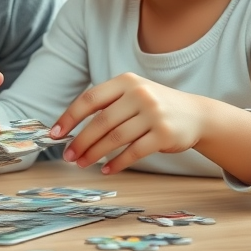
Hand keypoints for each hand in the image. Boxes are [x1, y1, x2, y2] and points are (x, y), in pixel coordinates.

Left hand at [50, 72, 205, 173]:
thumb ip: (106, 105)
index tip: (55, 134)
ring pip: (115, 138)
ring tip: (82, 163)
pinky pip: (134, 152)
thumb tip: (70, 128)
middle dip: (80, 141)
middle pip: (100, 122)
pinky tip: (106, 169)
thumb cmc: (154, 106)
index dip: (69, 117)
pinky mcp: (164, 134)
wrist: (196, 114)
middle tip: (68, 156)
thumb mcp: (132, 94)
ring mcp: (153, 114)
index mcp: (126, 81)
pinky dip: (117, 163)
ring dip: (94, 154)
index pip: (90, 99)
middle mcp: (140, 94)